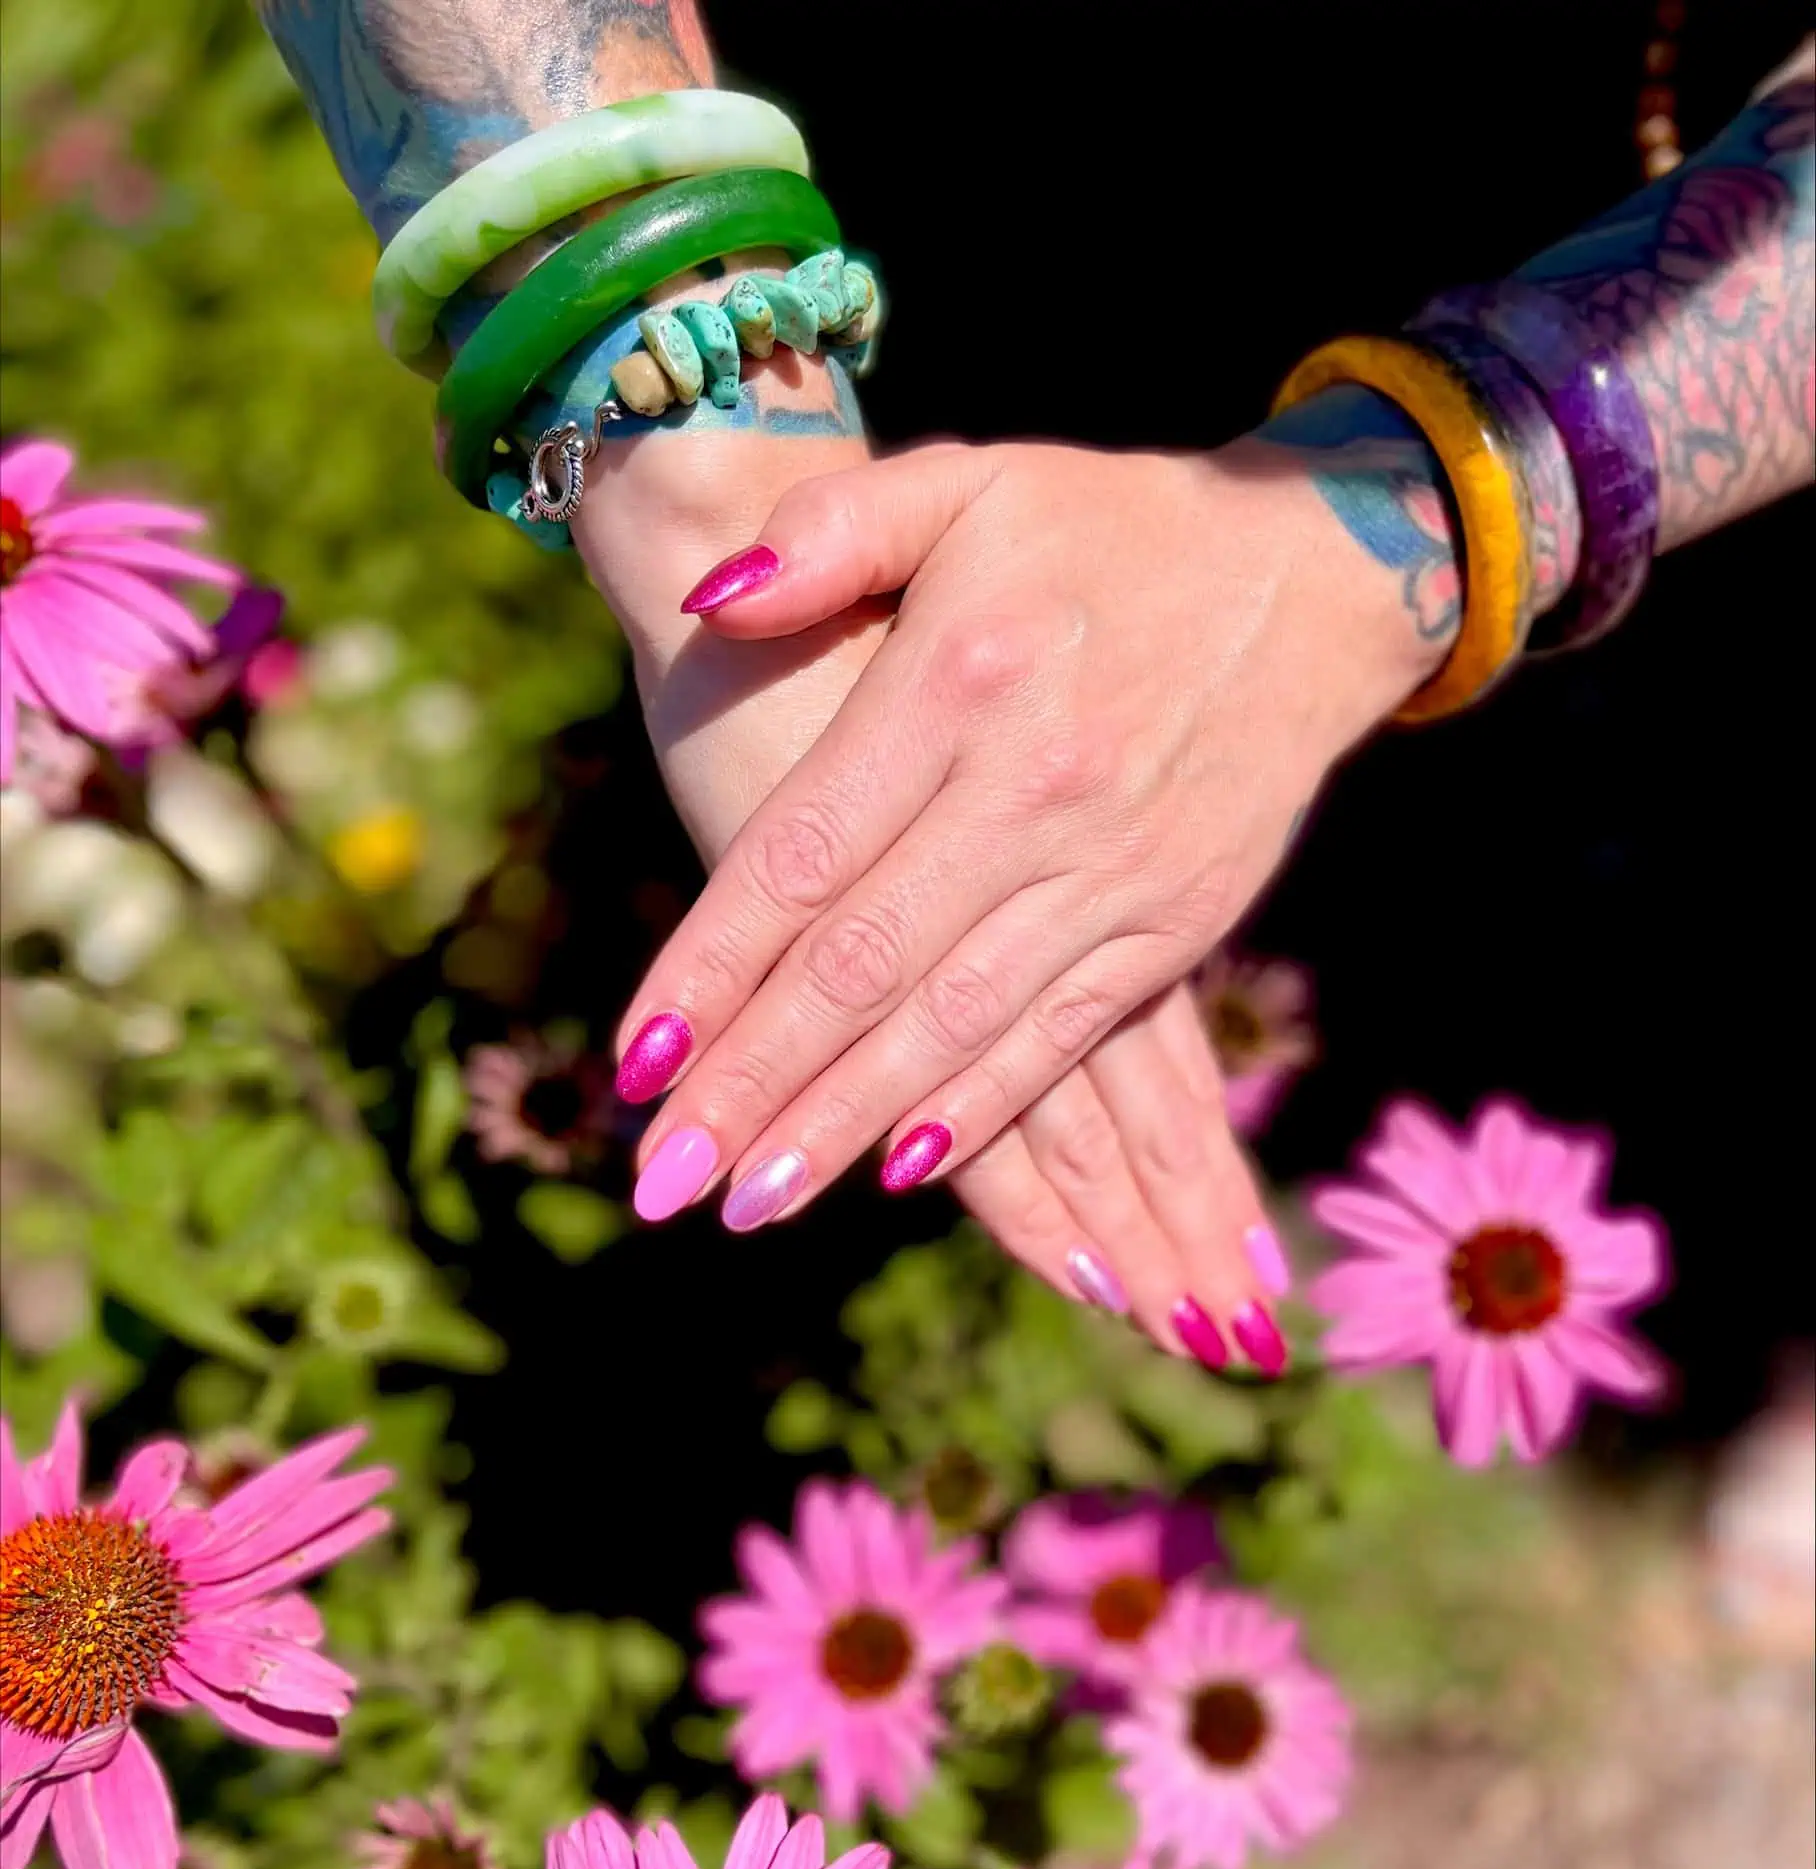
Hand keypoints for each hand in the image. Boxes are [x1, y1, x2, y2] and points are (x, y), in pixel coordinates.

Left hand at [613, 439, 1439, 1256]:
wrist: (1318, 570)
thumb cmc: (1111, 525)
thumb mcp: (968, 480)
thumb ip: (831, 532)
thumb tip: (710, 600)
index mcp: (958, 684)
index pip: (802, 856)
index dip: (710, 967)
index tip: (634, 1060)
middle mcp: (1030, 791)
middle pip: (861, 968)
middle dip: (753, 1086)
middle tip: (664, 1183)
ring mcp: (1111, 869)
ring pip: (952, 1026)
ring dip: (846, 1124)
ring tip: (752, 1203)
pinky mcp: (1176, 924)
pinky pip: (1059, 1037)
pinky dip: (980, 1108)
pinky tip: (902, 1174)